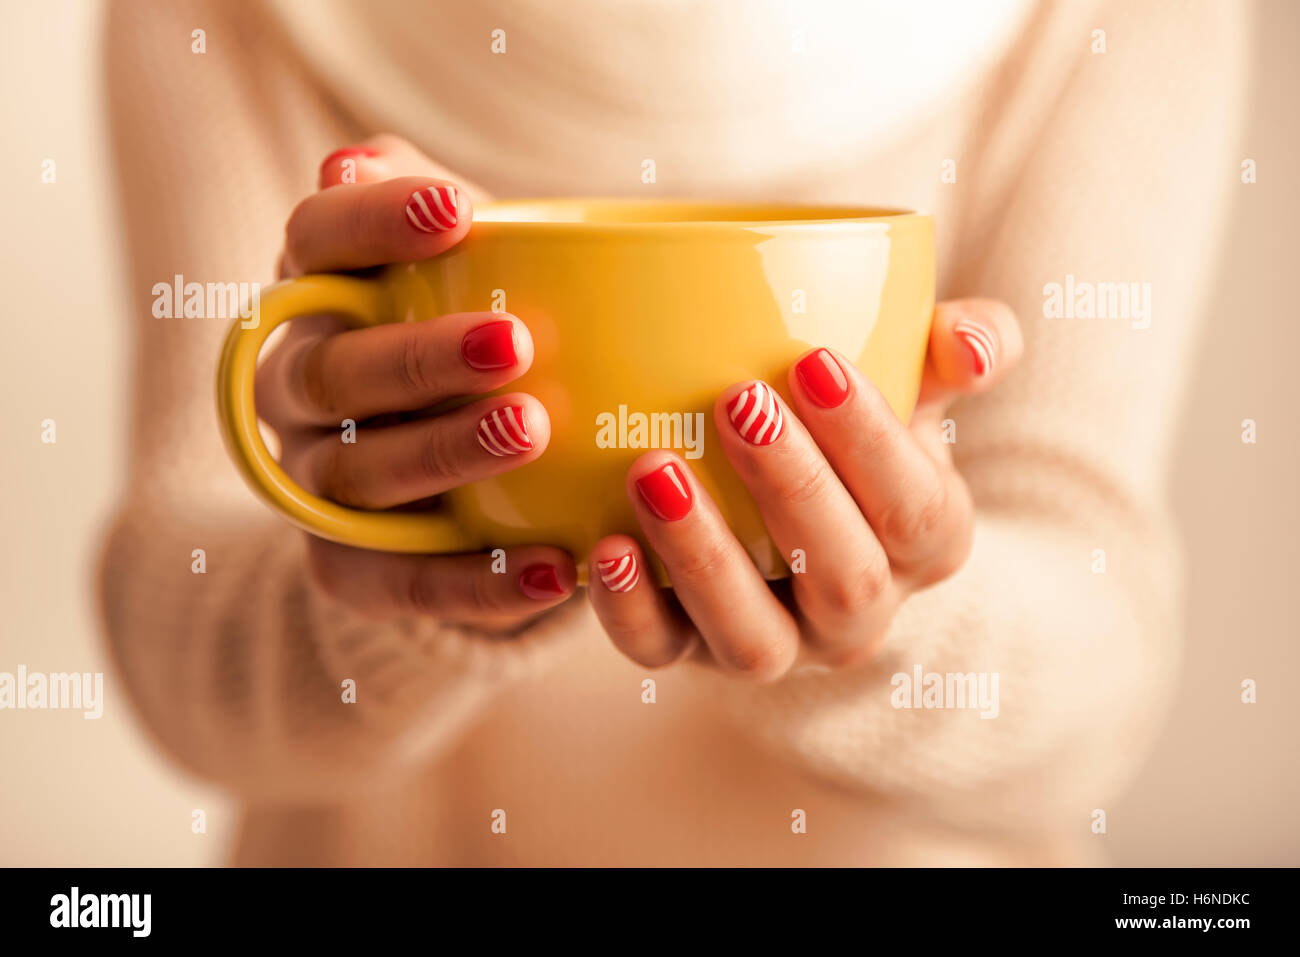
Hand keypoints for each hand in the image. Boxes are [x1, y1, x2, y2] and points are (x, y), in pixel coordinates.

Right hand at [256, 135, 577, 629]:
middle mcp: (298, 388)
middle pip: (332, 370)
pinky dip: (471, 582)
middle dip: (419, 358)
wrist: (474, 467)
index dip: (373, 223)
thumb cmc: (478, 328)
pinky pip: (394, 582)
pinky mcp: (349, 565)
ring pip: (357, 474)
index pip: (314, 239)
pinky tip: (552, 566)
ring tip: (534, 432)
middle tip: (517, 344)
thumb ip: (432, 203)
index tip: (461, 210)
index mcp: (319, 292)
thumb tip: (358, 159)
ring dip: (442, 455)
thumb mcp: (469, 257)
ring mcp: (315, 480)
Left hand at [587, 299, 1022, 678]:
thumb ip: (955, 351)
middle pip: (845, 577)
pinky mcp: (694, 652)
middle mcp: (858, 612)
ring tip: (655, 471)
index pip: (917, 509)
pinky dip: (629, 609)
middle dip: (793, 490)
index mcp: (925, 545)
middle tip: (738, 400)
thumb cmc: (854, 436)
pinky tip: (604, 547)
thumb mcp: (914, 388)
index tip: (814, 360)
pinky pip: (662, 653)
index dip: (872, 442)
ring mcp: (777, 643)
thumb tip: (974, 342)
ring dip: (704, 557)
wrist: (793, 513)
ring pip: (754, 637)